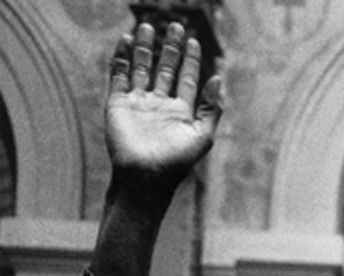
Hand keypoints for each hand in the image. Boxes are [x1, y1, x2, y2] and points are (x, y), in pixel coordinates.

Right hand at [106, 22, 222, 192]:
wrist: (145, 175)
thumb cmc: (177, 160)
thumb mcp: (202, 134)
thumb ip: (211, 107)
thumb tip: (218, 78)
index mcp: (181, 111)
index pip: (187, 78)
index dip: (190, 60)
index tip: (192, 40)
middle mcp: (160, 104)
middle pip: (165, 69)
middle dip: (170, 48)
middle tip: (174, 26)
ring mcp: (138, 102)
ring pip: (142, 68)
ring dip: (145, 48)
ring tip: (148, 27)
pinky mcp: (118, 103)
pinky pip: (119, 75)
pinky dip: (122, 58)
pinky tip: (127, 41)